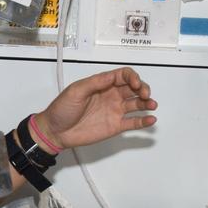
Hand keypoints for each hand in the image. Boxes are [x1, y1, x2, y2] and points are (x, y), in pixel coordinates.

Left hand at [32, 67, 156, 151]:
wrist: (55, 131)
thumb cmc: (62, 109)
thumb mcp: (76, 91)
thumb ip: (95, 83)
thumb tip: (111, 76)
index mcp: (102, 84)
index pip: (123, 76)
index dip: (132, 77)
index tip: (135, 83)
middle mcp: (111, 96)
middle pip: (133, 88)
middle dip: (142, 88)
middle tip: (145, 94)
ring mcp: (114, 111)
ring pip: (136, 104)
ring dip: (147, 103)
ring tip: (152, 105)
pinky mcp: (115, 126)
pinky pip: (133, 122)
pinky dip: (143, 121)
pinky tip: (151, 119)